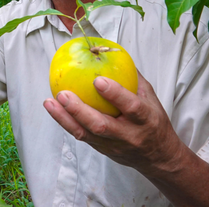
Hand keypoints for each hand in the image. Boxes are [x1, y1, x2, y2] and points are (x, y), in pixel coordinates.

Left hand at [43, 71, 185, 175]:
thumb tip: (113, 52)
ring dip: (65, 118)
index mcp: (145, 119)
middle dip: (80, 111)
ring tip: (50, 102)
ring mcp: (113, 145)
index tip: (98, 80)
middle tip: (63, 94)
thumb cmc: (152, 121)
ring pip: (86, 134)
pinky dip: (65, 122)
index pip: (131, 107)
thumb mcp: (150, 98)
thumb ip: (133, 77)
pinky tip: (53, 108)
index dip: (115, 94)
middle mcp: (128, 135)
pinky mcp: (101, 150)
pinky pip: (81, 136)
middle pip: (101, 126)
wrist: (158, 157)